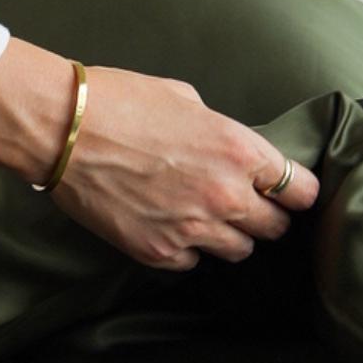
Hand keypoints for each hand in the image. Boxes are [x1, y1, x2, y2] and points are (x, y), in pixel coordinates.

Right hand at [0, 38, 320, 271]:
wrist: (61, 131)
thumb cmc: (117, 103)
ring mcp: (190, 228)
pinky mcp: (155, 251)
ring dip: (225, 237)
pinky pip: (189, 263)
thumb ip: (219, 132)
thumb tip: (225, 150)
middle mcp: (224, 194)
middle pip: (274, 228)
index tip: (282, 193)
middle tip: (240, 207)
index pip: (301, 191)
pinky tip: (164, 227)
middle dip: (262, 217)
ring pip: (237, 251)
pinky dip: (182, 250)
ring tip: (199, 219)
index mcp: (239, 149)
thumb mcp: (185, 99)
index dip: (294, 193)